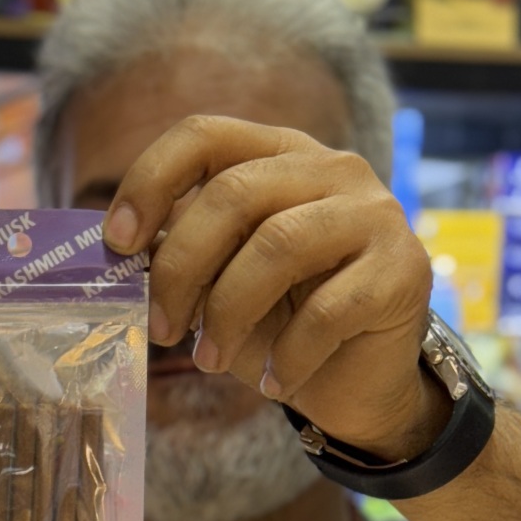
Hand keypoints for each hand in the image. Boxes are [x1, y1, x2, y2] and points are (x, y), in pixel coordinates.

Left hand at [104, 117, 446, 462]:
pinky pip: (328, 310)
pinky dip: (288, 356)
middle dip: (181, 268)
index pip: (204, 136)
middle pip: (234, 194)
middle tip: (161, 328)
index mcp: (279, 156)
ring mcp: (375, 214)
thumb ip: (181, 257)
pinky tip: (274, 383)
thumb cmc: (282, 326)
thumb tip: (120, 252)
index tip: (117, 243)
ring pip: (279, 246)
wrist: (360, 383)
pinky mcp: (402, 271)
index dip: (150, 181)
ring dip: (228, 313)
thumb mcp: (219, 285)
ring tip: (208, 361)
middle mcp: (332, 169)